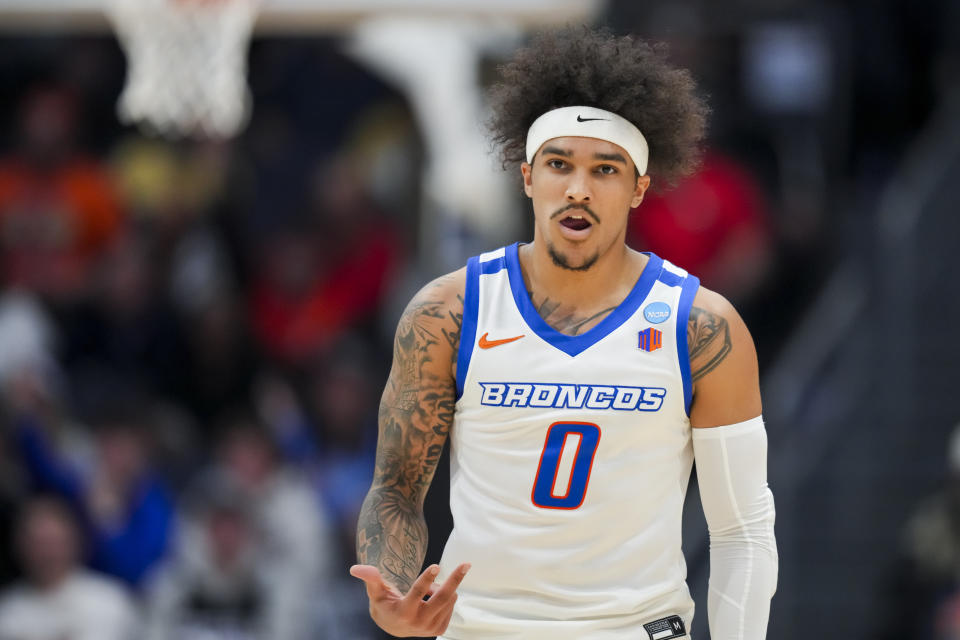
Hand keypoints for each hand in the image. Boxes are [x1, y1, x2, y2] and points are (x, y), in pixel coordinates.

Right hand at [349, 562, 470, 636]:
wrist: (394, 627)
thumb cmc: (384, 604)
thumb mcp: (376, 592)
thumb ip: (370, 578)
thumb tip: (355, 568)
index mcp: (403, 612)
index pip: (417, 593)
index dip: (427, 578)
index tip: (437, 565)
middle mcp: (419, 623)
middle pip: (442, 597)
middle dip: (454, 579)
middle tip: (466, 564)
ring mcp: (431, 628)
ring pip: (449, 598)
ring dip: (441, 587)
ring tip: (427, 590)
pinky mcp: (440, 630)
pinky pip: (451, 604)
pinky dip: (445, 596)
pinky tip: (431, 599)